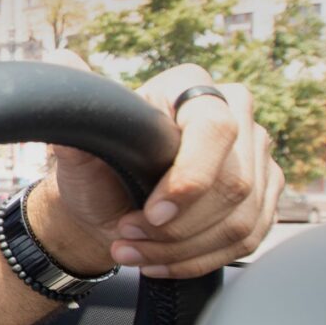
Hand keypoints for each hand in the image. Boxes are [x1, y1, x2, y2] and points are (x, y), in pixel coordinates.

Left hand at [35, 58, 283, 279]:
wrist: (104, 205)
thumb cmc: (94, 169)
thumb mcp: (78, 142)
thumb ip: (77, 109)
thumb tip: (62, 61)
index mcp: (191, 86)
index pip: (215, 129)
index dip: (190, 178)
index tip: (153, 213)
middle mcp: (235, 113)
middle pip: (234, 184)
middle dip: (176, 226)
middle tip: (127, 236)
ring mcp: (256, 155)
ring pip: (241, 219)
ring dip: (183, 248)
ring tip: (134, 252)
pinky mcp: (263, 195)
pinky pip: (248, 238)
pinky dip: (199, 260)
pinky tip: (160, 262)